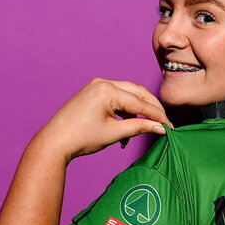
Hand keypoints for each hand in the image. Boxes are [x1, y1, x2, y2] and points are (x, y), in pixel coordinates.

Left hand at [35, 78, 172, 162]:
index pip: (141, 102)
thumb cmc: (81, 138)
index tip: (170, 127)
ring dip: (138, 110)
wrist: (55, 142)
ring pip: (128, 94)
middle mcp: (103, 83)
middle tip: (163, 124)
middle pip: (137, 93)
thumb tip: (161, 128)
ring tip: (144, 128)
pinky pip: (117, 97)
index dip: (158, 116)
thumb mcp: (114, 133)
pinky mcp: (94, 92)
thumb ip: (140, 128)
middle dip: (151, 109)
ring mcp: (97, 85)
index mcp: (108, 90)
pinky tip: (127, 126)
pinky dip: (125, 110)